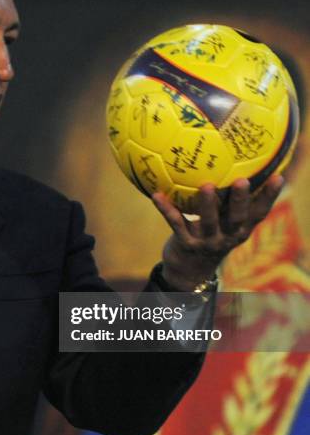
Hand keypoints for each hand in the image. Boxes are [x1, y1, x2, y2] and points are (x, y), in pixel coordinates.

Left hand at [152, 176, 283, 290]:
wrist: (188, 270)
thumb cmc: (209, 236)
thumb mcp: (224, 223)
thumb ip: (228, 201)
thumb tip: (232, 165)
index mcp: (240, 229)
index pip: (259, 212)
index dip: (269, 196)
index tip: (278, 177)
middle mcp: (227, 237)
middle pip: (237, 218)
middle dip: (240, 200)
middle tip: (243, 180)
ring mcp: (207, 242)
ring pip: (208, 222)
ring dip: (207, 204)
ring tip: (206, 185)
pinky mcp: (186, 244)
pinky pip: (176, 223)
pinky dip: (166, 209)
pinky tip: (157, 195)